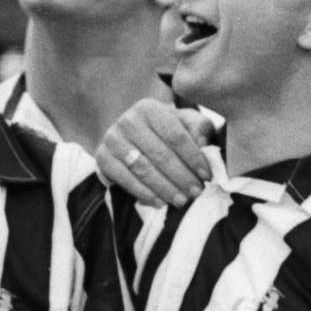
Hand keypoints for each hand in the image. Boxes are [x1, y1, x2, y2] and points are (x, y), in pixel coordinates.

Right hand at [92, 97, 217, 208]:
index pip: (175, 135)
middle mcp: (128, 120)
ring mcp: (113, 139)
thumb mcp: (184, 123)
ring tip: (182, 201)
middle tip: (196, 192)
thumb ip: (199, 127)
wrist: (131, 138)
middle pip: (160, 154)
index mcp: (150, 108)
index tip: (207, 175)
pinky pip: (125, 180)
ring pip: (143, 169)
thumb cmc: (165, 131)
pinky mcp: (102, 158)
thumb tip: (203, 143)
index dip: (193, 157)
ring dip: (165, 188)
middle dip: (181, 176)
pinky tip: (160, 202)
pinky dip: (144, 194)